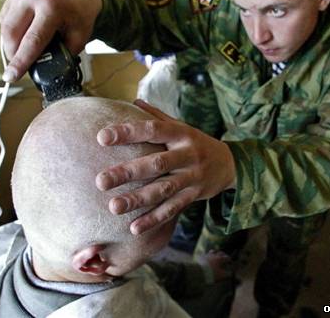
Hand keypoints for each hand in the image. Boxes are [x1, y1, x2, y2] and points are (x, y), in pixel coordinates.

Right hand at [0, 0, 101, 81]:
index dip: (20, 61)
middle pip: (12, 34)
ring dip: (12, 44)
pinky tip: (28, 30)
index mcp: (52, 7)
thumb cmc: (80, 18)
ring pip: (5, 28)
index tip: (11, 77)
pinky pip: (5, 19)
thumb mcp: (78, 40)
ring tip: (29, 48)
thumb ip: (59, 56)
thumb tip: (40, 71)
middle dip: (14, 55)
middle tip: (21, 67)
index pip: (32, 40)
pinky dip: (13, 31)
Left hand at [95, 99, 235, 234]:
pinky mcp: (194, 196)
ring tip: (113, 207)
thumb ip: (158, 116)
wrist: (229, 164)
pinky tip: (134, 228)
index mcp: (181, 133)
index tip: (102, 137)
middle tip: (100, 181)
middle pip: (156, 163)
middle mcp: (187, 154)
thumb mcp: (181, 126)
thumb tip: (133, 101)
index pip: (153, 129)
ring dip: (138, 199)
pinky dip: (154, 219)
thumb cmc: (196, 142)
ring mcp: (192, 177)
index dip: (128, 132)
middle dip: (128, 172)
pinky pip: (173, 209)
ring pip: (163, 189)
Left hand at [197, 251, 233, 282]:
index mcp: (220, 259)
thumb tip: (230, 273)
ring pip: (212, 251)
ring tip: (216, 256)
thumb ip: (227, 274)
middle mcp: (214, 255)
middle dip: (223, 255)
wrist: (199, 272)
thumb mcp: (221, 276)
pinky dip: (208, 256)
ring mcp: (207, 255)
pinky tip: (207, 259)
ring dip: (215, 253)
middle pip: (220, 252)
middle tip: (224, 257)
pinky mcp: (201, 257)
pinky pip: (205, 254)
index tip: (230, 262)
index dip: (229, 260)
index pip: (227, 257)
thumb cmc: (212, 274)